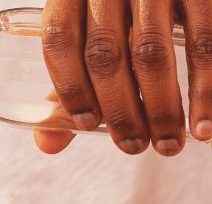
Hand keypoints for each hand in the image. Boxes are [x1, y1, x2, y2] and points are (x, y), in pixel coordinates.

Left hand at [36, 0, 211, 154]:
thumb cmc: (118, 14)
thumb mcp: (87, 35)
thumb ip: (71, 82)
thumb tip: (49, 144)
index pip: (59, 39)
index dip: (70, 85)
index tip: (87, 124)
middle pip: (105, 53)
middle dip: (119, 108)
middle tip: (131, 146)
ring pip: (152, 52)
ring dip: (161, 107)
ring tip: (167, 145)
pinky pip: (203, 41)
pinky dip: (204, 88)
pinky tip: (201, 123)